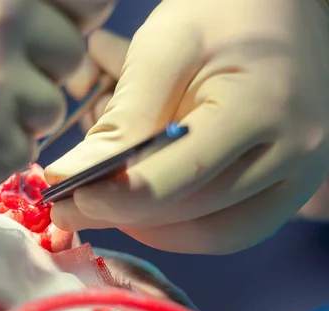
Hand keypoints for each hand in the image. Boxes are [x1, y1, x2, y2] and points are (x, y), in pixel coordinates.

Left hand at [46, 0, 328, 253]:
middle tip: (72, 207)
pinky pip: (229, 229)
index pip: (180, 177)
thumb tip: (68, 179)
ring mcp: (299, 178)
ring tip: (108, 204)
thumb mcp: (164, 51)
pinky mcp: (288, 189)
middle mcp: (295, 154)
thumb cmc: (219, 15)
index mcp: (262, 109)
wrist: (279, 11)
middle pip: (194, 214)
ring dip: (151, 229)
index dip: (116, 199)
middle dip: (124, 216)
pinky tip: (146, 205)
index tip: (64, 201)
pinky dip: (180, 226)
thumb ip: (122, 121)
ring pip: (213, 235)